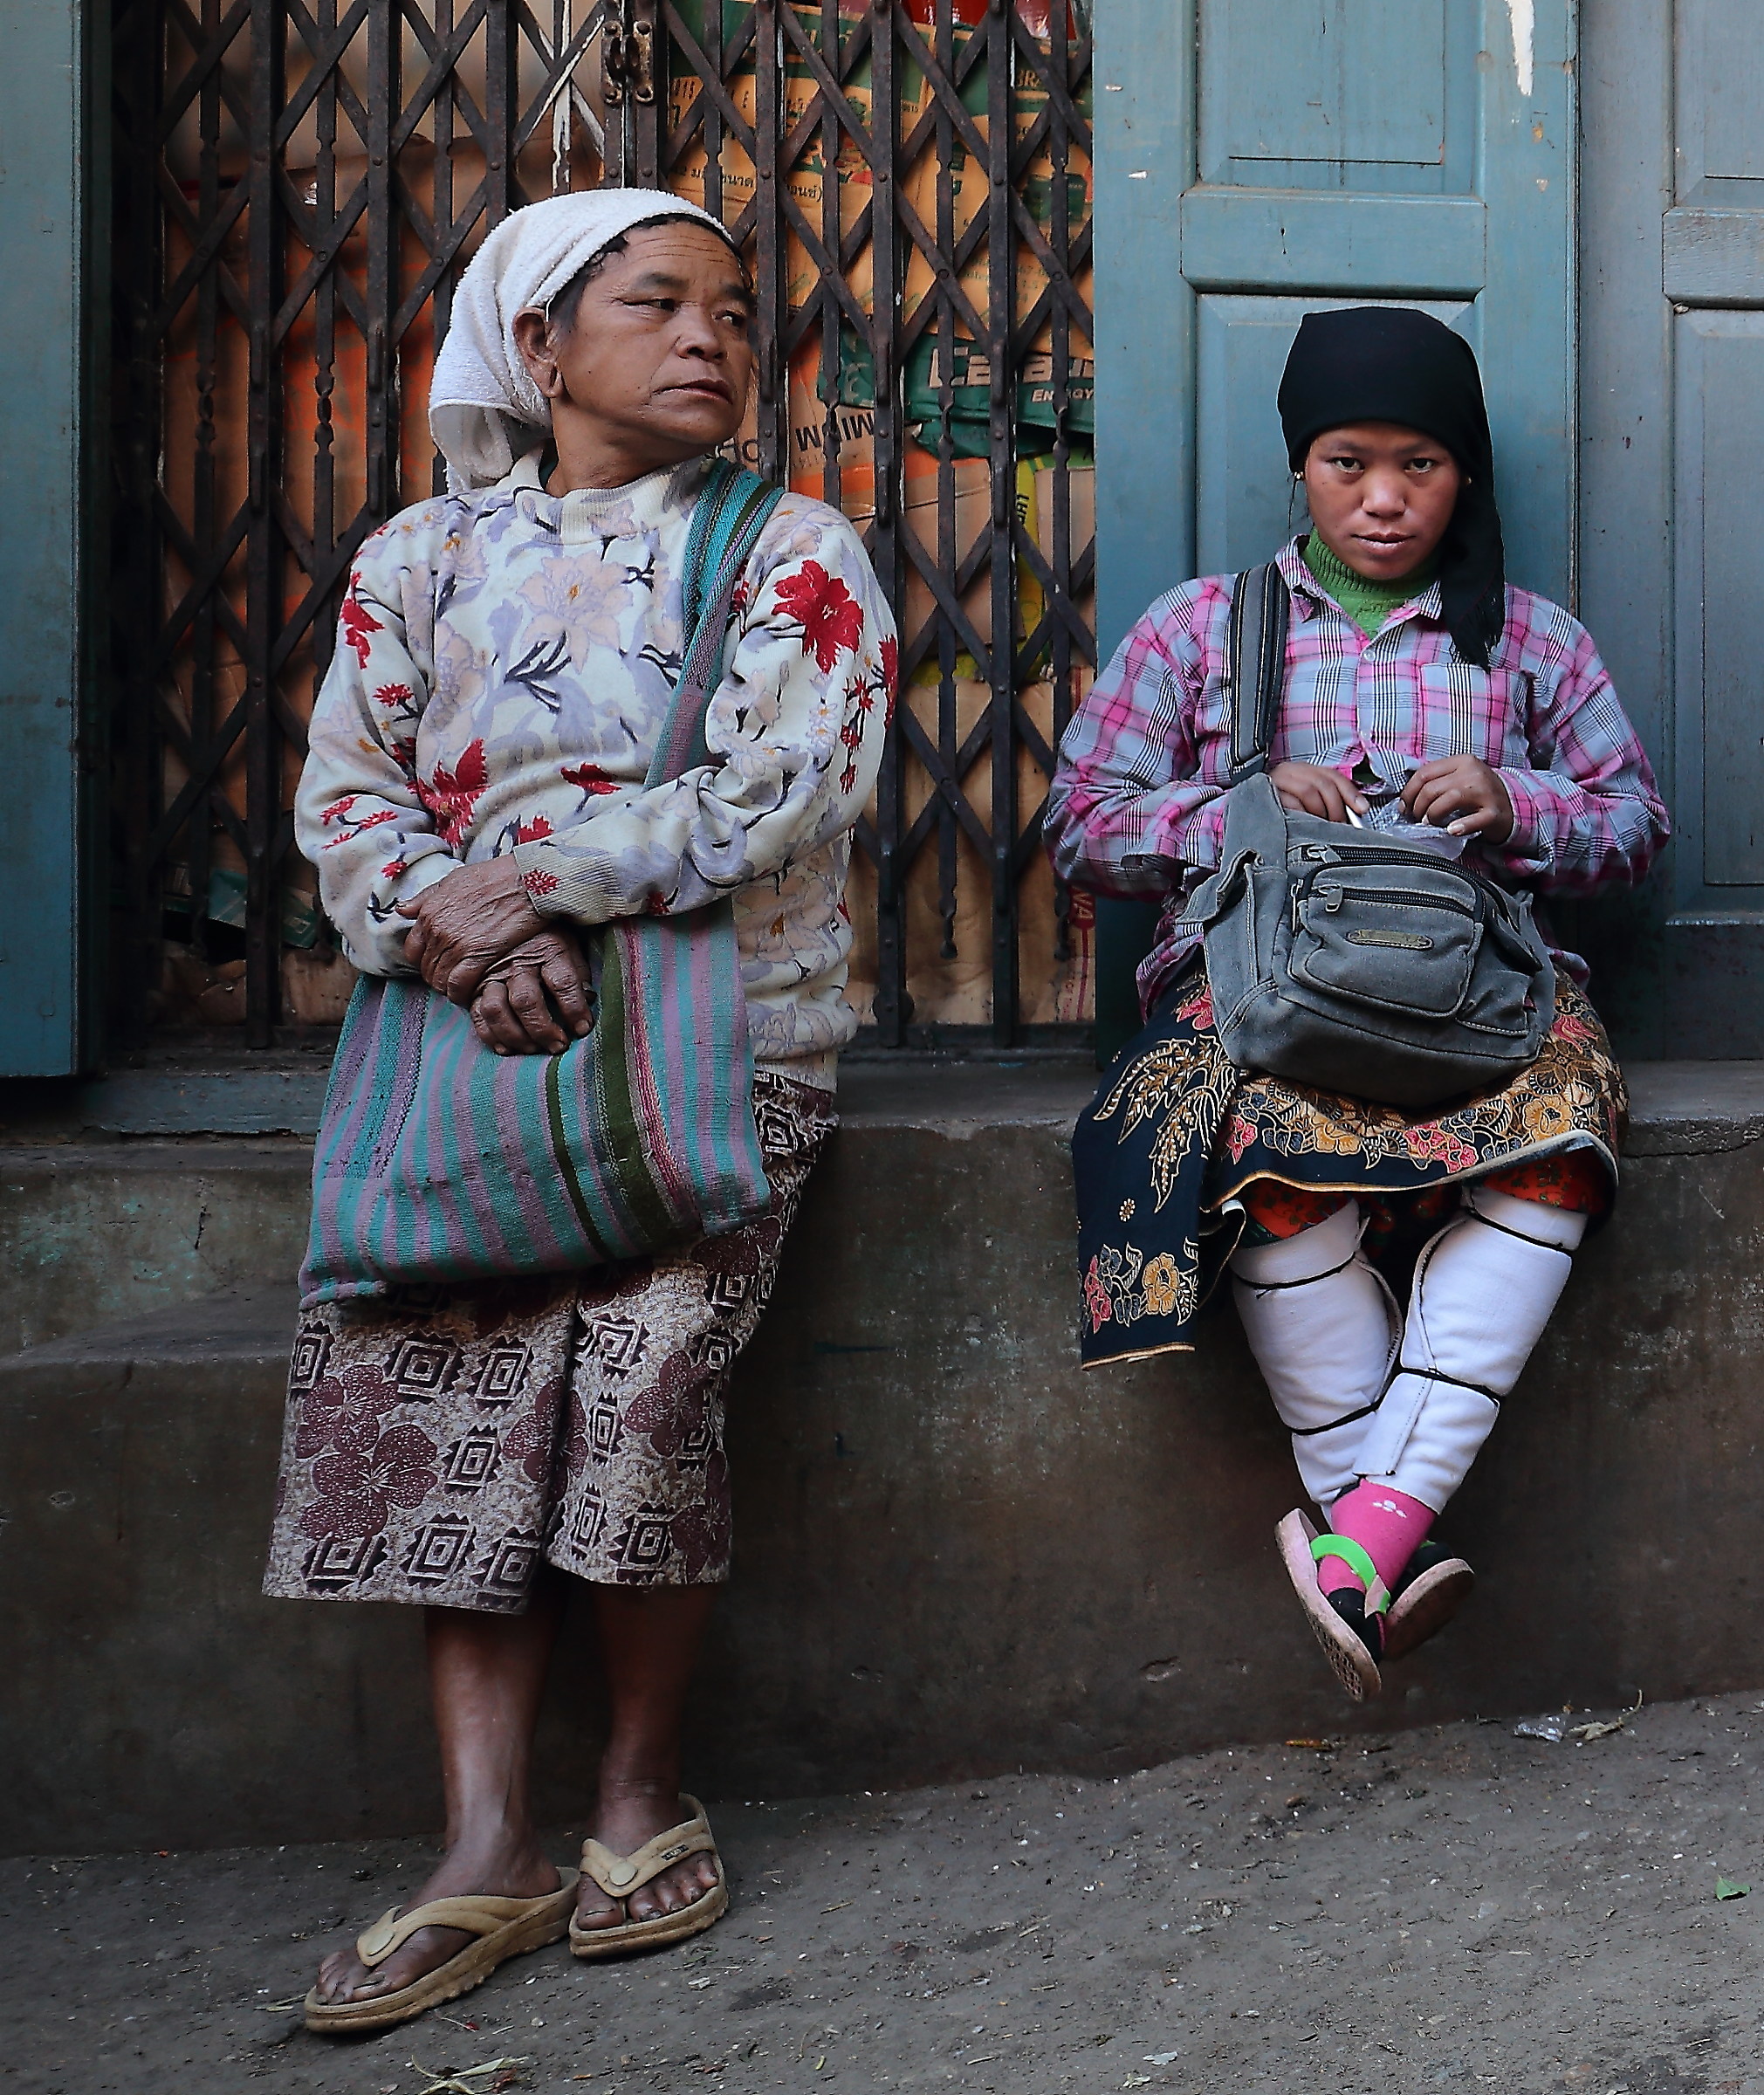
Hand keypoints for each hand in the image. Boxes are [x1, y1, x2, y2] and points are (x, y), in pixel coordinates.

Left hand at [399, 858, 548, 1004]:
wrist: (526, 881)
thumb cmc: (494, 877)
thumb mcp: (453, 880)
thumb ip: (425, 897)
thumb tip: (403, 910)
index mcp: (430, 912)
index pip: (412, 950)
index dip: (423, 960)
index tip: (438, 963)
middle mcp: (437, 930)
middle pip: (426, 968)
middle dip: (437, 976)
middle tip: (453, 979)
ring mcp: (456, 944)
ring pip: (439, 979)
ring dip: (449, 988)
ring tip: (462, 988)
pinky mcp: (477, 956)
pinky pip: (458, 985)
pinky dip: (461, 994)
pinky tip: (470, 994)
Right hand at [469, 930, 593, 1054]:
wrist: (498, 916)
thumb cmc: (545, 936)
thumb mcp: (568, 942)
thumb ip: (578, 970)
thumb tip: (588, 999)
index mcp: (548, 949)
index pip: (563, 982)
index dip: (574, 1009)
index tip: (583, 1028)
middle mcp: (518, 962)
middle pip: (526, 1001)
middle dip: (543, 1029)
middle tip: (558, 1045)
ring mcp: (492, 974)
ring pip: (497, 1010)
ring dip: (515, 1036)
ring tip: (532, 1049)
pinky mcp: (473, 986)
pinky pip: (477, 1015)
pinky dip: (490, 1036)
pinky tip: (507, 1049)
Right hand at [1266, 761, 1368, 824]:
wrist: (1250, 813)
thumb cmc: (1279, 808)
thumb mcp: (1305, 799)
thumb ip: (1326, 799)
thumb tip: (1356, 809)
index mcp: (1302, 769)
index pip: (1332, 775)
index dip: (1349, 792)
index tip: (1361, 809)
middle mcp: (1289, 771)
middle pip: (1322, 783)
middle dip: (1335, 806)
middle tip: (1338, 823)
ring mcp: (1276, 781)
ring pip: (1308, 790)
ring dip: (1319, 811)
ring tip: (1320, 825)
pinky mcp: (1266, 795)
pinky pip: (1290, 804)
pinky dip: (1302, 815)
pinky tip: (1304, 823)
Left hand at [1401, 755, 1513, 840]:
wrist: (1511, 804)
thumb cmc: (1477, 793)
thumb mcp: (1458, 778)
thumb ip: (1435, 782)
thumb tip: (1405, 800)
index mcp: (1461, 761)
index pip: (1424, 773)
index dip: (1408, 793)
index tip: (1404, 807)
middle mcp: (1473, 773)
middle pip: (1432, 789)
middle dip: (1417, 807)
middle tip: (1417, 818)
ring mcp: (1485, 792)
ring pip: (1449, 800)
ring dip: (1432, 815)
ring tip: (1430, 823)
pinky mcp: (1493, 812)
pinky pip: (1474, 820)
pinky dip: (1460, 826)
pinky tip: (1451, 830)